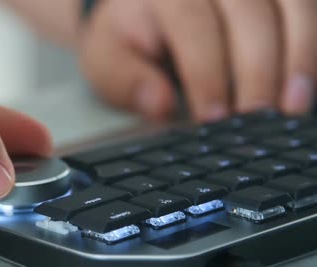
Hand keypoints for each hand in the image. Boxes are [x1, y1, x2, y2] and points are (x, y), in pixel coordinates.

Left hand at [79, 0, 316, 121]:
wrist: (140, 9)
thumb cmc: (128, 38)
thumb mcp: (108, 60)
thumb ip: (127, 80)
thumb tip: (159, 104)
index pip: (192, 23)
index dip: (206, 71)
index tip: (213, 117)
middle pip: (248, 10)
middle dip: (256, 69)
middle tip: (257, 118)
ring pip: (291, 2)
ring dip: (299, 53)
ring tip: (294, 104)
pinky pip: (307, 5)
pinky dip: (311, 41)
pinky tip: (306, 81)